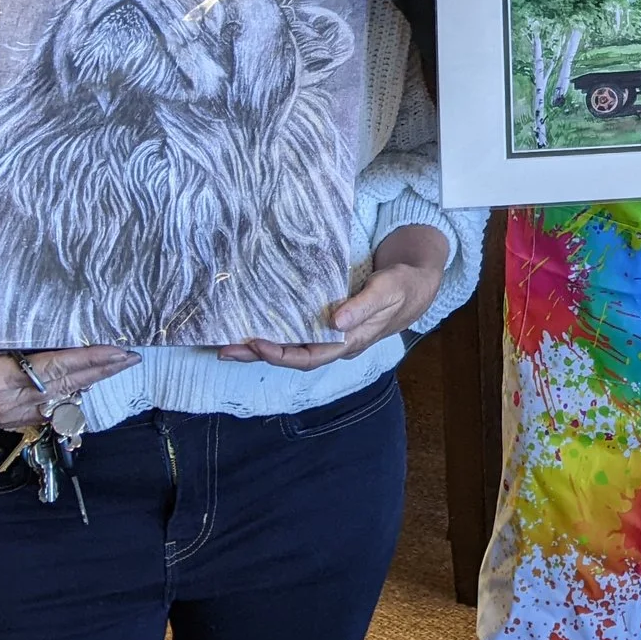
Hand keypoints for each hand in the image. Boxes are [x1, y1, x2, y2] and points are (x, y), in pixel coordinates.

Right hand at [0, 276, 137, 426]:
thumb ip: (25, 331)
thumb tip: (72, 324)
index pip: (57, 368)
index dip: (91, 359)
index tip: (119, 349)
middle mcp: (4, 403)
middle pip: (65, 386)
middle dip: (102, 370)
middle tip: (132, 355)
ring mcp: (7, 416)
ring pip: (62, 398)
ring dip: (93, 380)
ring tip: (120, 364)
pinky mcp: (10, 421)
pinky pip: (51, 407)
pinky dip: (74, 390)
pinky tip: (93, 377)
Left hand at [218, 227, 449, 369]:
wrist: (417, 283)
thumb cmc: (403, 285)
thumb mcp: (388, 290)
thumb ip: (364, 305)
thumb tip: (336, 320)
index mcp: (350, 341)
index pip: (310, 356)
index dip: (281, 354)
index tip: (255, 344)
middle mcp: (336, 343)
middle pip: (293, 356)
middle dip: (258, 354)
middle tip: (224, 348)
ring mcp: (331, 334)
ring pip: (292, 346)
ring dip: (261, 345)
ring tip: (230, 340)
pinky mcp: (328, 321)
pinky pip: (297, 331)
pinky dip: (275, 330)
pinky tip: (257, 323)